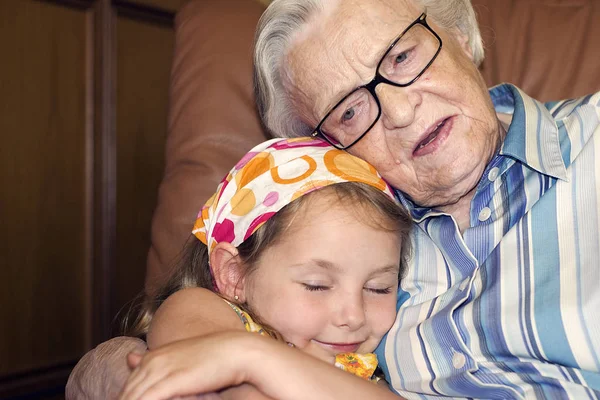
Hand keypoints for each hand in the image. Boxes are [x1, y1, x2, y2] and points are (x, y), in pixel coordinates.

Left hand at [119, 331, 255, 399]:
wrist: (237, 350)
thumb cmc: (213, 357)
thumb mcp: (179, 357)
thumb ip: (153, 361)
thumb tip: (130, 358)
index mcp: (153, 357)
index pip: (128, 388)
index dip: (123, 399)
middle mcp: (152, 362)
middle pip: (126, 394)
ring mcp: (160, 371)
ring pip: (133, 397)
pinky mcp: (170, 381)